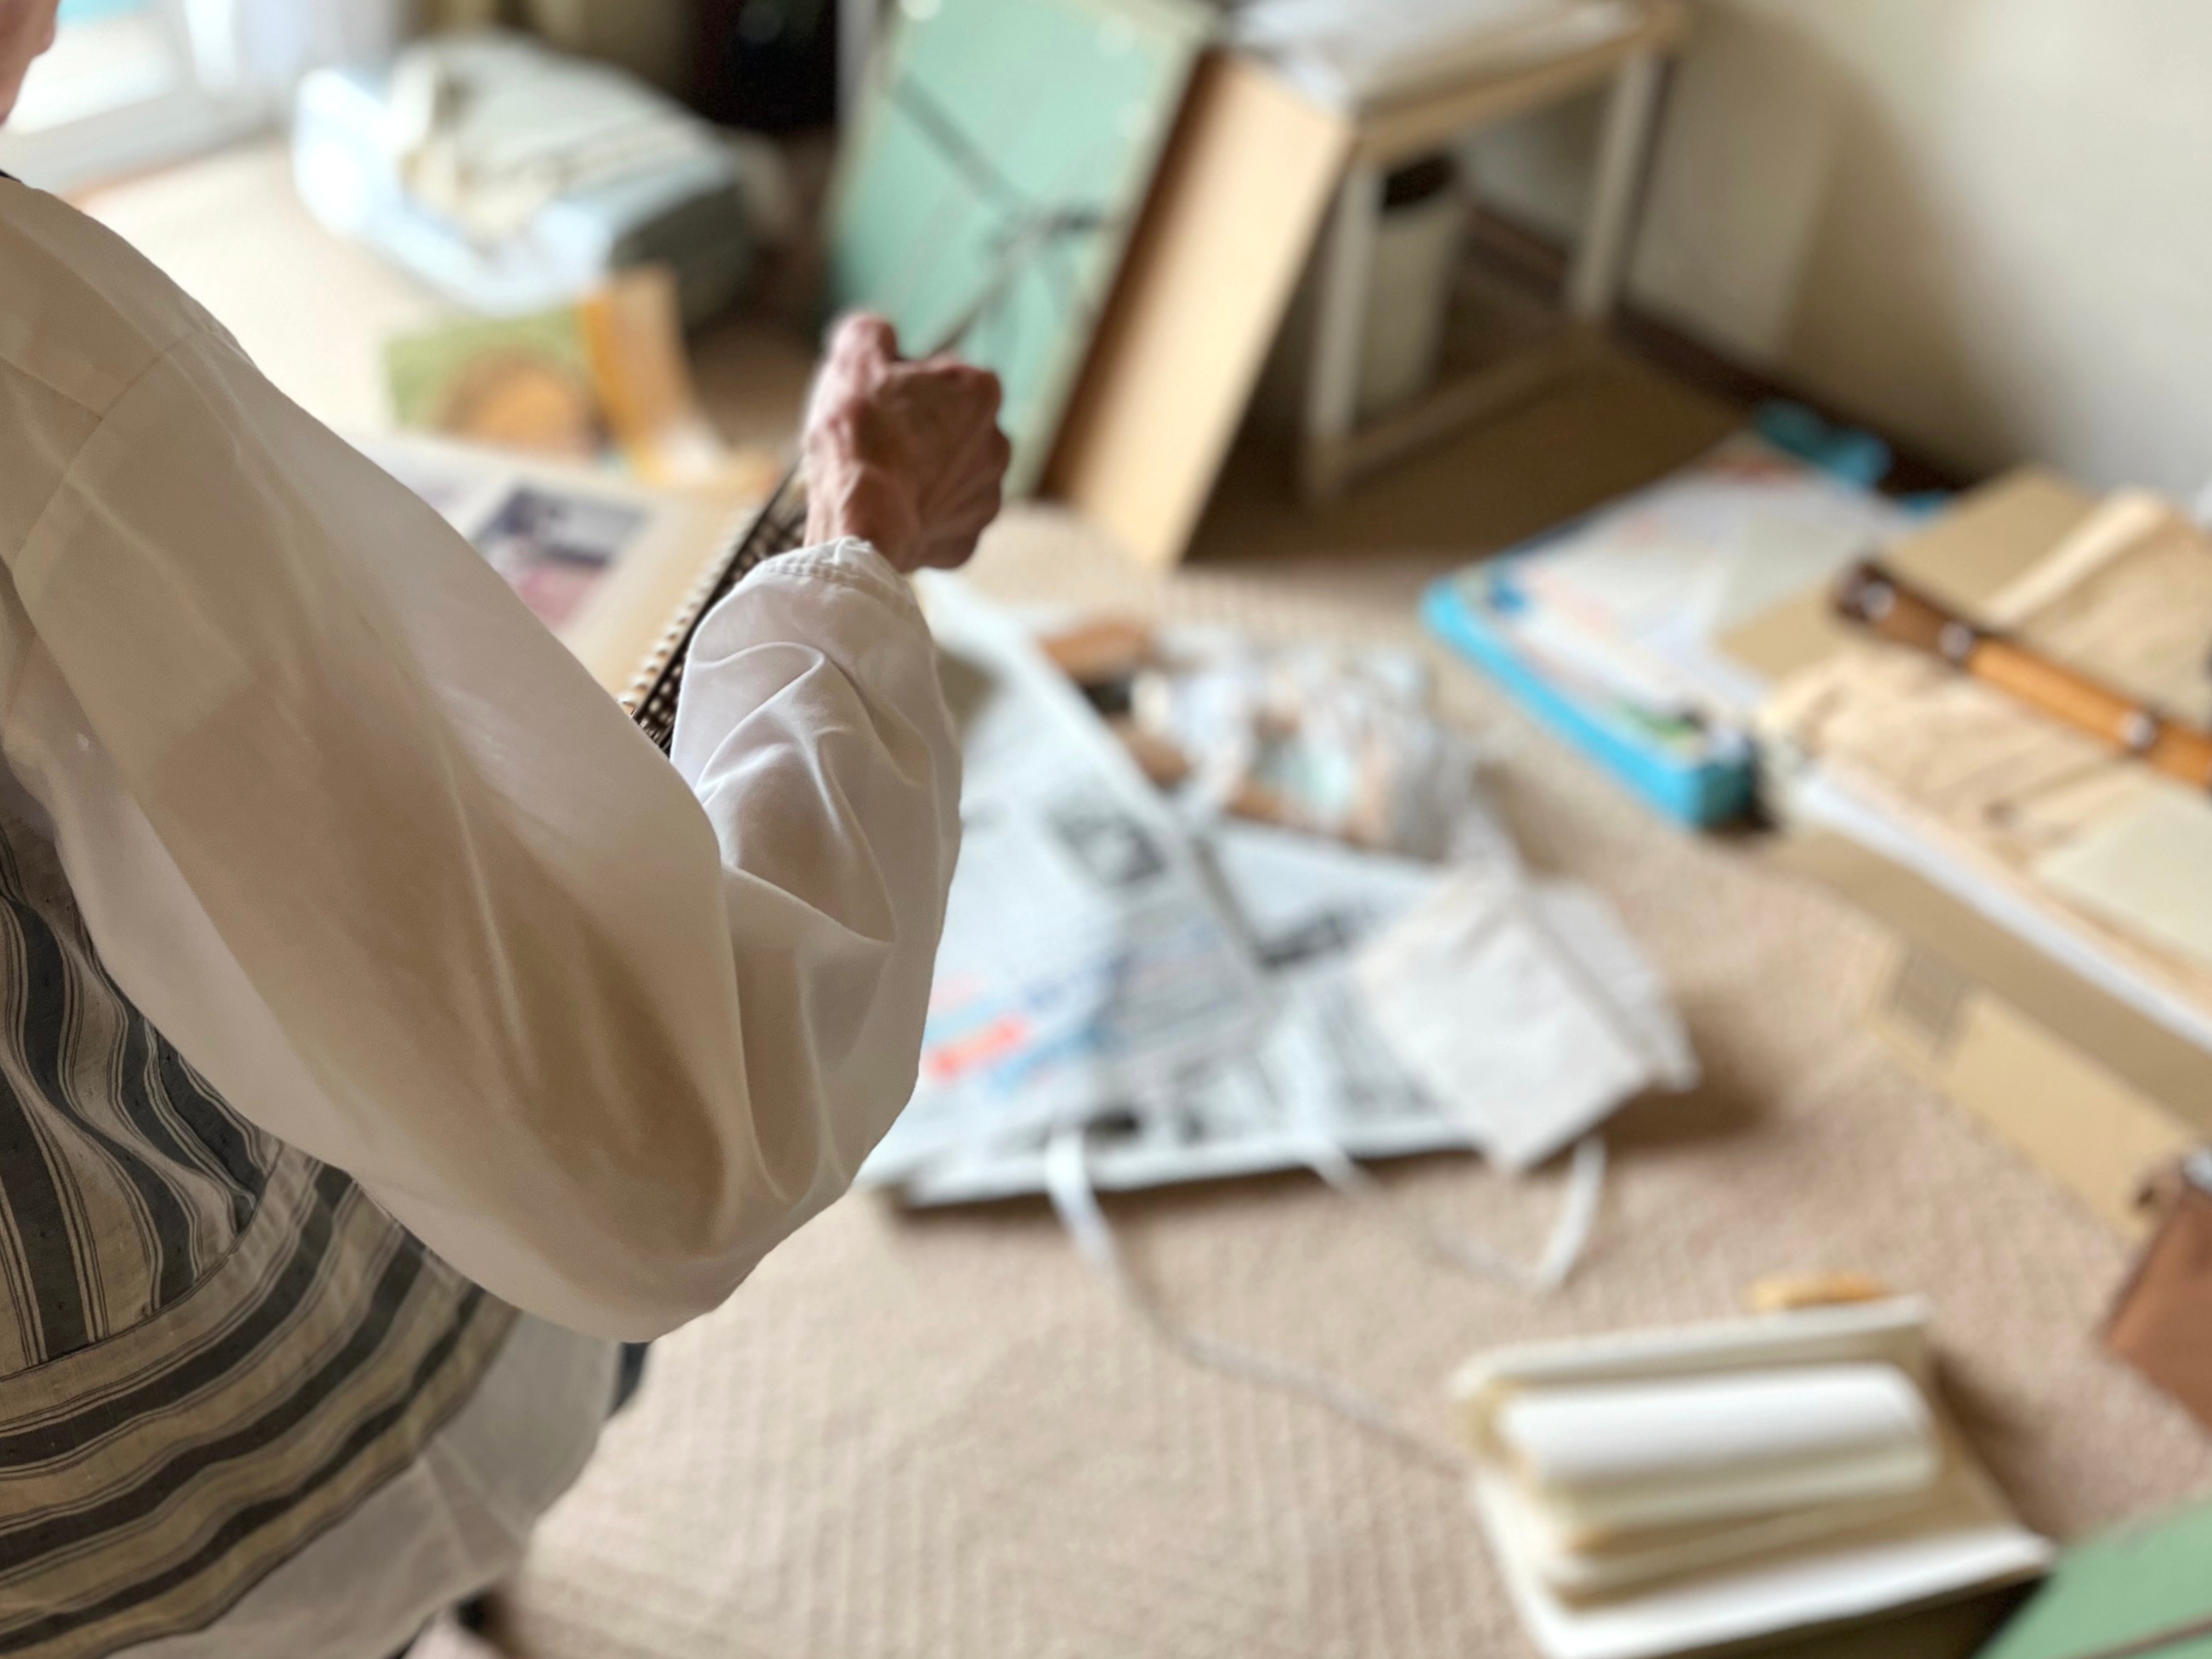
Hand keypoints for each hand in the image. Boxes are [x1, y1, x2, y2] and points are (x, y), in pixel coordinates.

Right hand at [801, 313, 1010, 573]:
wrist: (860, 521)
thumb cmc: (861, 434)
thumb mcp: (853, 358)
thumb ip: (870, 333)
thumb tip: (876, 333)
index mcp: (981, 391)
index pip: (941, 372)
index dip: (902, 380)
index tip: (875, 397)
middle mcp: (997, 444)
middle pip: (950, 427)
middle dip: (918, 429)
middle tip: (875, 438)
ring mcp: (986, 498)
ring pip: (948, 476)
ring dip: (921, 474)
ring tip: (879, 478)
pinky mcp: (967, 542)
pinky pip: (941, 521)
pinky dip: (918, 516)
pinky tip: (890, 511)